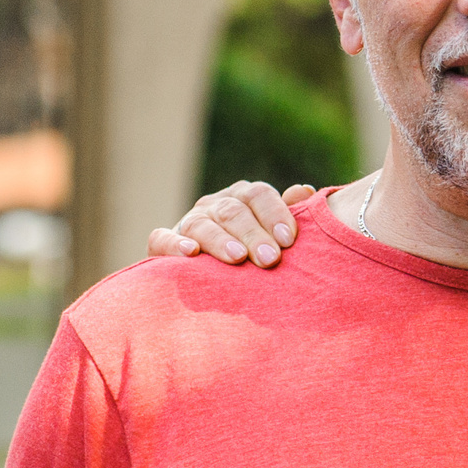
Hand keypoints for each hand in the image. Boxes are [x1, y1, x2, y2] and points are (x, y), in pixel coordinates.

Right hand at [147, 181, 316, 267]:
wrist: (211, 277)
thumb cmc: (257, 253)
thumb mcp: (274, 233)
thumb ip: (290, 213)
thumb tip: (304, 190)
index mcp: (243, 197)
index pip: (258, 195)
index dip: (274, 214)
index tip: (288, 240)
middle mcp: (215, 205)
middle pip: (233, 211)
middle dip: (253, 234)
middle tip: (269, 259)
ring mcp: (188, 222)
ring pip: (201, 224)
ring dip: (220, 240)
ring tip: (237, 257)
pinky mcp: (163, 243)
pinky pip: (162, 238)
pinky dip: (175, 244)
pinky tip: (192, 254)